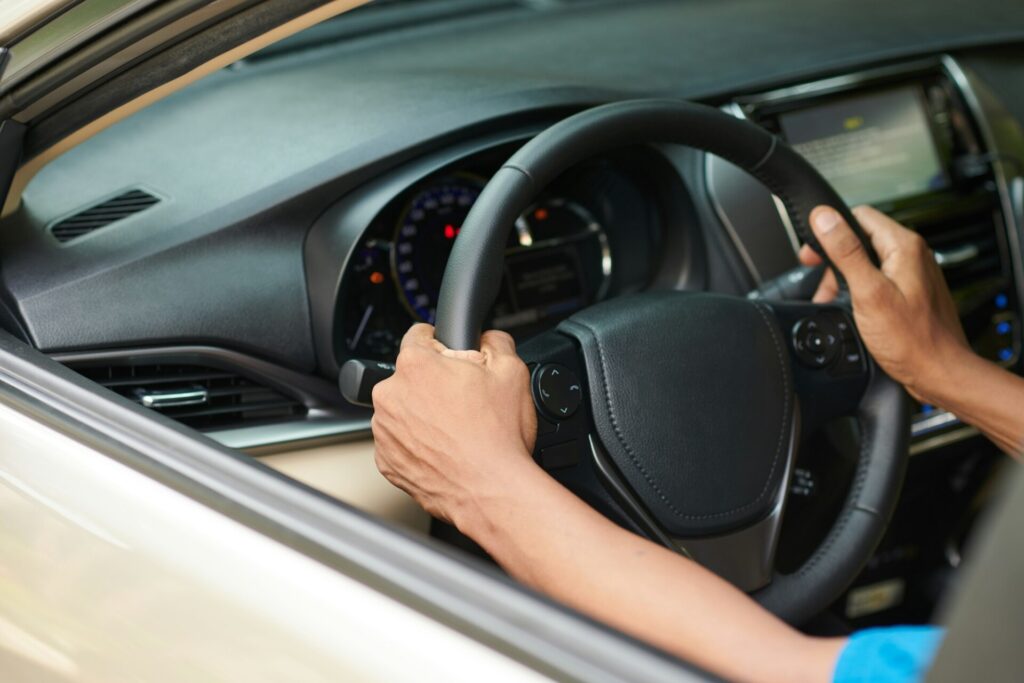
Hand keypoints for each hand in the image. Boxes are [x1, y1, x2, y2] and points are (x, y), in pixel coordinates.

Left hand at [370, 323, 537, 525]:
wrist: (492, 491)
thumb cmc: (499, 436)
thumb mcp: (513, 370)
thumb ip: (495, 341)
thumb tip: (487, 338)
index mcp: (415, 365)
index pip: (418, 335)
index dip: (442, 344)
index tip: (452, 357)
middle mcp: (390, 395)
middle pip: (410, 375)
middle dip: (434, 383)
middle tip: (464, 401)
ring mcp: (384, 431)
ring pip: (402, 410)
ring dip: (423, 414)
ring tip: (456, 430)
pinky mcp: (386, 462)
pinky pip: (399, 443)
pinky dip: (417, 444)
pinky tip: (445, 450)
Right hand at [798, 205, 970, 403]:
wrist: (938, 372)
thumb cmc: (911, 339)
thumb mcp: (868, 292)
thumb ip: (845, 251)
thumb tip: (824, 217)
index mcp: (904, 246)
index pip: (859, 215)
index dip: (829, 230)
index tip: (813, 253)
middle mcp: (912, 255)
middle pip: (861, 239)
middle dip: (834, 260)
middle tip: (821, 284)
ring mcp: (913, 273)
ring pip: (868, 261)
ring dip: (844, 279)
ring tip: (836, 302)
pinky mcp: (911, 292)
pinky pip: (878, 280)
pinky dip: (859, 291)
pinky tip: (853, 309)